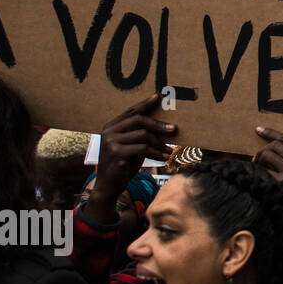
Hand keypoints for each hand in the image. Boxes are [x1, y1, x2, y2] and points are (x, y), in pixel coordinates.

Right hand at [90, 94, 174, 222]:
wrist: (108, 186)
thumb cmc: (123, 165)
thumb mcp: (132, 147)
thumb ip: (141, 135)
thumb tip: (165, 126)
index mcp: (111, 126)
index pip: (131, 111)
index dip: (145, 104)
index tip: (159, 97)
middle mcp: (109, 131)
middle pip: (138, 120)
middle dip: (158, 124)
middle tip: (174, 129)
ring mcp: (111, 142)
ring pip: (143, 135)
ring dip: (160, 143)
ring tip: (169, 150)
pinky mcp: (116, 154)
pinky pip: (142, 148)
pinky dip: (156, 152)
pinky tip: (164, 157)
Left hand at [253, 127, 282, 220]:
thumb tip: (273, 145)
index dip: (270, 133)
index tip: (258, 130)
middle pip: (274, 145)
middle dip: (262, 151)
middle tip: (257, 160)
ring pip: (267, 154)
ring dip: (259, 160)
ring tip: (259, 167)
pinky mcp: (282, 181)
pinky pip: (263, 170)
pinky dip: (258, 171)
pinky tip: (258, 176)